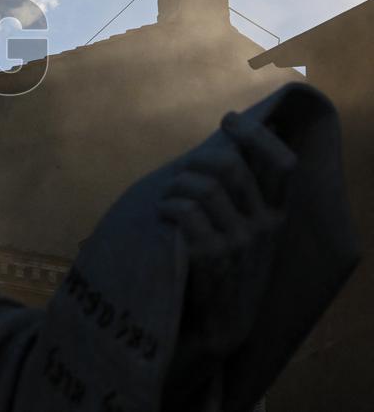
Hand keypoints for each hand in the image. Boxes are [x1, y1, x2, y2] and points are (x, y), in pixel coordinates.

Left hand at [158, 110, 295, 406]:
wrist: (217, 326)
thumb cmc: (222, 267)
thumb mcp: (242, 230)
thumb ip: (238, 194)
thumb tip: (225, 146)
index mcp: (276, 215)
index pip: (282, 164)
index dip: (256, 135)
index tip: (228, 119)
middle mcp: (265, 227)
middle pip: (231, 168)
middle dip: (196, 162)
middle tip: (180, 175)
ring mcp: (242, 245)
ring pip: (204, 188)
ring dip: (175, 187)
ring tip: (167, 200)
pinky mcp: (215, 261)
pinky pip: (187, 215)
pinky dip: (168, 207)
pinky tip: (161, 215)